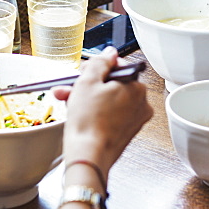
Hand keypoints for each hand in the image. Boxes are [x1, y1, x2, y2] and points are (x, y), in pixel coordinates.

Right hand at [54, 47, 151, 174]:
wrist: (89, 155)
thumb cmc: (89, 121)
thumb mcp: (88, 81)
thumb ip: (100, 62)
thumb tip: (109, 53)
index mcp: (137, 87)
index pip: (118, 66)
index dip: (97, 67)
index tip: (84, 72)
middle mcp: (141, 103)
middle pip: (112, 84)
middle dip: (88, 85)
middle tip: (71, 87)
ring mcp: (134, 120)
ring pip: (109, 100)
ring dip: (88, 98)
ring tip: (67, 101)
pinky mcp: (126, 133)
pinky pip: (110, 115)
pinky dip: (95, 113)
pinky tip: (78, 114)